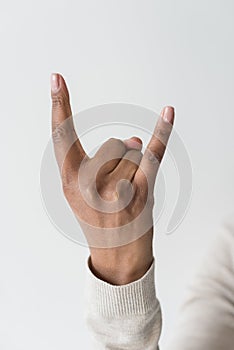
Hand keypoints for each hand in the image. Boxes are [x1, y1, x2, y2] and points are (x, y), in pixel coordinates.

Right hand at [51, 73, 173, 284]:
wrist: (115, 257)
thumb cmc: (99, 220)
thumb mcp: (84, 194)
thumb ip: (102, 161)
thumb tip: (135, 140)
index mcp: (70, 181)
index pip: (62, 137)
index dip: (59, 106)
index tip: (56, 78)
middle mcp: (87, 186)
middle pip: (114, 144)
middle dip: (122, 156)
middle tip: (119, 183)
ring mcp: (113, 192)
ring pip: (134, 150)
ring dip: (136, 166)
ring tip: (130, 192)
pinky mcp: (139, 195)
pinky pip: (153, 156)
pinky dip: (163, 132)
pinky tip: (168, 112)